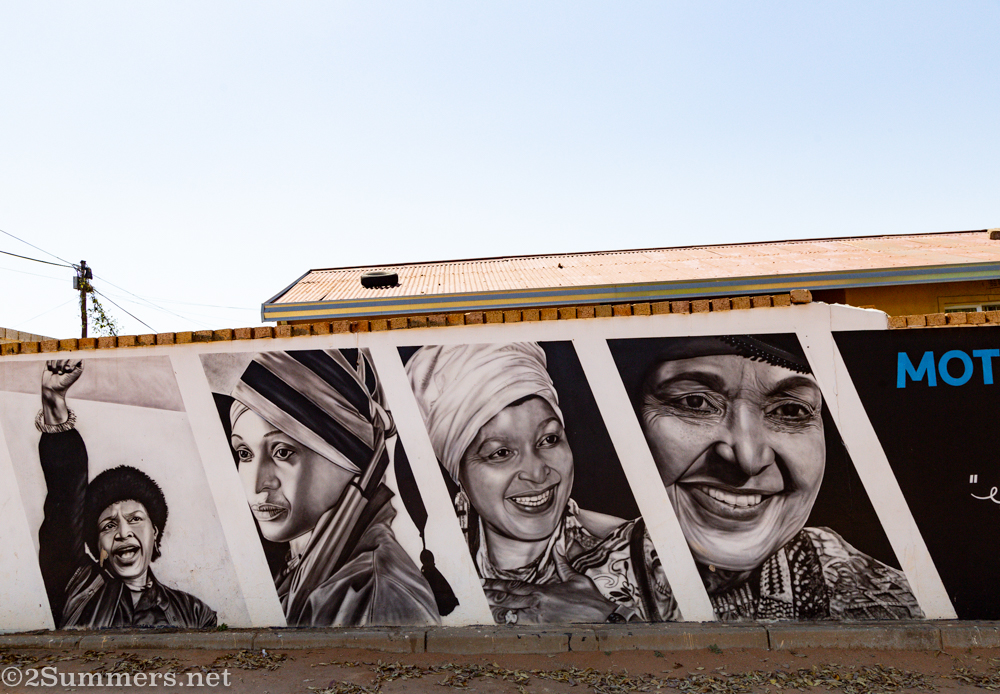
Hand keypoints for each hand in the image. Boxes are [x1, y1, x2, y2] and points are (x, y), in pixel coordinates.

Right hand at [41, 360, 82, 424]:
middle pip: (65, 354)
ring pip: (57, 357)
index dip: (71, 361)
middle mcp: (67, 361)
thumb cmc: (66, 382)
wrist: (53, 389)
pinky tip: (52, 371)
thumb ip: (80, 363)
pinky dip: (51, 366)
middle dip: (63, 364)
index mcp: (75, 363)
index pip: (75, 355)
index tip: (68, 369)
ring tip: (57, 373)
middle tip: (62, 373)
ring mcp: (58, 361)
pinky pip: (50, 359)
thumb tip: (81, 356)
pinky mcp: (50, 363)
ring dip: (57, 366)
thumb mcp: (76, 373)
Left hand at [482, 553, 615, 624]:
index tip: (481, 582)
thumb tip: (557, 548)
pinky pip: (521, 626)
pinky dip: (508, 625)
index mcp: (541, 589)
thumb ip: (562, 564)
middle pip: (506, 598)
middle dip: (488, 596)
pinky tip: (496, 625)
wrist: (602, 616)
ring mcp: (538, 616)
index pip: (513, 585)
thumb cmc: (590, 599)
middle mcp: (536, 601)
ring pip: (509, 612)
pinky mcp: (544, 628)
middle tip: (472, 594)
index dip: (495, 583)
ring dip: (493, 611)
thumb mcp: (575, 578)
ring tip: (477, 609)